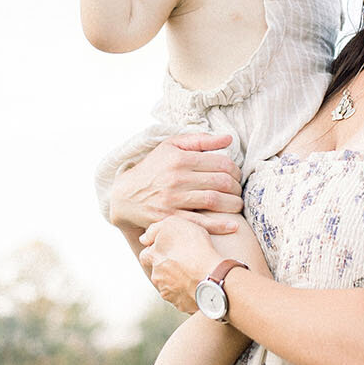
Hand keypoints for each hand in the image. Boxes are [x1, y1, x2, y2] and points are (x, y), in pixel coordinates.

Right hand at [109, 132, 243, 234]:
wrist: (125, 195)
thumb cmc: (153, 168)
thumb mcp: (171, 147)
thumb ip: (200, 140)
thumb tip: (228, 138)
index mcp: (179, 158)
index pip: (220, 163)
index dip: (235, 171)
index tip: (236, 176)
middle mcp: (176, 177)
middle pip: (220, 182)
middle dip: (236, 188)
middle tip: (238, 191)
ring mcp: (172, 199)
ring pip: (214, 201)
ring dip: (233, 205)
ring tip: (237, 205)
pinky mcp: (169, 218)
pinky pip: (200, 223)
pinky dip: (220, 225)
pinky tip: (233, 225)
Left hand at [138, 216, 219, 311]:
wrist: (212, 275)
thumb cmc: (195, 247)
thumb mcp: (174, 224)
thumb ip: (155, 229)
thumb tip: (144, 238)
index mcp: (154, 258)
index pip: (146, 255)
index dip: (156, 251)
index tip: (168, 249)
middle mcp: (157, 277)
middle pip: (158, 272)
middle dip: (167, 268)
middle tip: (185, 261)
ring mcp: (168, 292)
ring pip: (169, 286)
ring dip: (178, 281)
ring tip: (195, 274)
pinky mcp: (181, 304)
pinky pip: (182, 298)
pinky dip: (188, 293)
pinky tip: (200, 285)